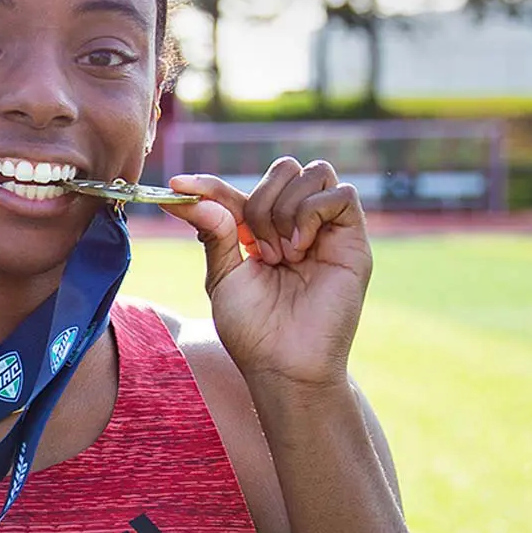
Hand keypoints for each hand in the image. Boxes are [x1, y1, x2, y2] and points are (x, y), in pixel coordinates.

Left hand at [158, 158, 373, 391]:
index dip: (209, 184)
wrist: (284, 365)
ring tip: (280, 255)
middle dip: (260, 200)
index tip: (178, 186)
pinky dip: (311, 213)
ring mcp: (327, 231)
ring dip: (285, 209)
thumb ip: (212, 230)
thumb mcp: (222, 275)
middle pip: (285, 167)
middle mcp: (297, 225)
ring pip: (314, 173)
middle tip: (258, 250)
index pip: (239, 189)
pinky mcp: (354, 242)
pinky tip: (299, 250)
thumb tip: (187, 192)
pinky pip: (342, 194)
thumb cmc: (253, 329)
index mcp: (262, 232)